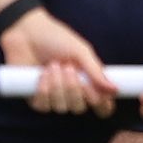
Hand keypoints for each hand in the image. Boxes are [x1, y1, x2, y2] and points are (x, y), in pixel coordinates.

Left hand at [0, 0, 115, 115]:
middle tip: (68, 67)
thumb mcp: (81, 51)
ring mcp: (54, 97)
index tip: (94, 91)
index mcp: (88, 82)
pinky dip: (43, 89)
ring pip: (62, 107)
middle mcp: (73, 92)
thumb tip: (115, 89)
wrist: (27, 33)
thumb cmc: (56, 38)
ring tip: (52, 65)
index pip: (101, 107)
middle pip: (80, 108)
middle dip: (74, 88)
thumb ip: (96, 72)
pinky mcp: (36, 99)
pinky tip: (41, 74)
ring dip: (57, 85)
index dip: (101, 105)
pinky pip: (44, 106)